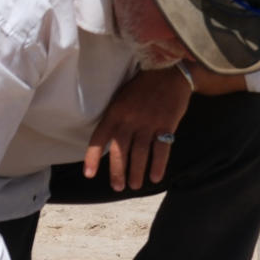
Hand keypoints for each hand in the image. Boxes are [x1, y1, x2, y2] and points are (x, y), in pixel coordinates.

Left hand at [84, 65, 193, 189]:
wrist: (170, 72)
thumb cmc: (143, 87)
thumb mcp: (121, 98)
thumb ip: (115, 119)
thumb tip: (109, 143)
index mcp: (115, 112)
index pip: (99, 137)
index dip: (93, 157)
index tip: (89, 174)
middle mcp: (130, 119)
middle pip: (120, 151)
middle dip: (118, 172)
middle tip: (118, 187)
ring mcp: (149, 122)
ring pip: (140, 153)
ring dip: (137, 172)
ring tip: (135, 186)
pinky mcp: (167, 124)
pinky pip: (162, 149)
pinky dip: (158, 165)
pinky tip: (155, 177)